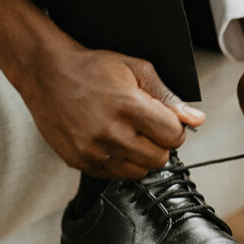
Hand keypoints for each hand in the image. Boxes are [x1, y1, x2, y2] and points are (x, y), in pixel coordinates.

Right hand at [17, 41, 205, 179]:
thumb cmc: (92, 67)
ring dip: (139, 155)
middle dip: (159, 143)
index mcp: (130, 107)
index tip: (163, 119)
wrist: (47, 73)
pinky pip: (113, 175)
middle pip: (160, 158)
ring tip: (126, 133)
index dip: (174, 127)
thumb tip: (196, 119)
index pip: (175, 136)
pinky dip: (117, 162)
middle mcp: (112, 133)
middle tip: (145, 126)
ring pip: (139, 171)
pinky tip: (109, 140)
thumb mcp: (135, 69)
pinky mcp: (79, 161)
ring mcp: (94, 150)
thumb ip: (167, 96)